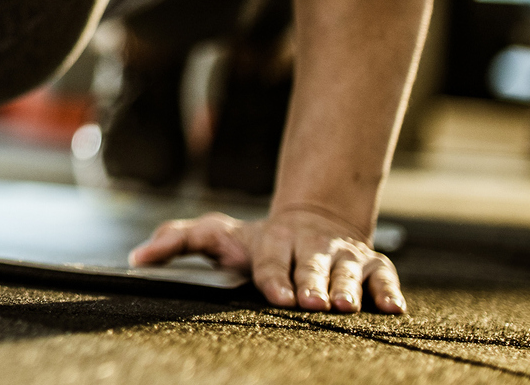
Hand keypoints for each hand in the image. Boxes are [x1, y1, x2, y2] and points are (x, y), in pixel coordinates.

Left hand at [129, 206, 404, 313]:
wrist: (310, 220)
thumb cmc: (255, 240)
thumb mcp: (214, 235)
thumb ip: (176, 241)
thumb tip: (137, 258)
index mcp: (271, 240)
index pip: (271, 260)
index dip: (274, 277)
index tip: (276, 295)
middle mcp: (310, 246)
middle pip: (311, 265)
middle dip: (313, 283)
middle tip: (313, 303)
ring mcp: (343, 255)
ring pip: (349, 270)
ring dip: (349, 288)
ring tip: (346, 306)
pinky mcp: (372, 265)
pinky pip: (384, 277)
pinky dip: (389, 291)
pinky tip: (392, 309)